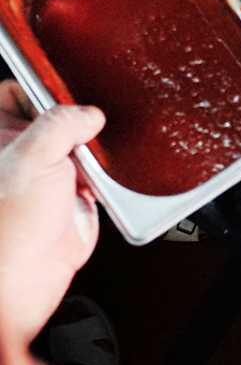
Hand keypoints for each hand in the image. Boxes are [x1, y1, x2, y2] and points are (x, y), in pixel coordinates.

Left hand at [0, 80, 104, 343]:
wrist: (26, 276)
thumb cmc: (9, 224)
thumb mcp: (32, 157)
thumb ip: (61, 124)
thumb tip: (88, 112)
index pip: (20, 90)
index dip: (44, 89)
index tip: (67, 92)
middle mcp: (23, 152)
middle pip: (60, 116)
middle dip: (79, 121)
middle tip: (87, 127)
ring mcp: (50, 172)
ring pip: (82, 144)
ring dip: (95, 149)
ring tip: (95, 155)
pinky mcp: (75, 193)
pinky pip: (100, 172)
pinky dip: (107, 174)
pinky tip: (103, 177)